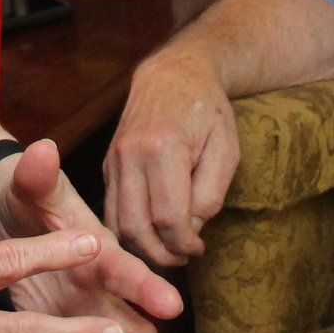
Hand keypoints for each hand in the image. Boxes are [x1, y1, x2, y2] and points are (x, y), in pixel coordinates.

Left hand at [0, 139, 186, 332]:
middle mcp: (92, 291)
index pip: (124, 267)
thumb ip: (38, 173)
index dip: (145, 285)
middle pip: (126, 329)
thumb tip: (41, 148)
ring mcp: (71, 319)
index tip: (171, 306)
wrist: (9, 211)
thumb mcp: (34, 183)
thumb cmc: (30, 196)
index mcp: (95, 252)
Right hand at [104, 49, 239, 267]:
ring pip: (117, 223)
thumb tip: (189, 230)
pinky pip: (111, 209)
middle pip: (137, 227)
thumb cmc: (207, 111)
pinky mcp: (107, 165)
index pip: (169, 217)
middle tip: (183, 257)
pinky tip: (151, 235)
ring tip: (168, 250)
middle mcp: (130, 155)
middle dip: (162, 254)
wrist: (172, 75)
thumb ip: (210, 193)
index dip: (185, 243)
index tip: (199, 247)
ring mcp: (114, 160)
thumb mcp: (225, 149)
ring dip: (142, 248)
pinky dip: (128, 231)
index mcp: (163, 148)